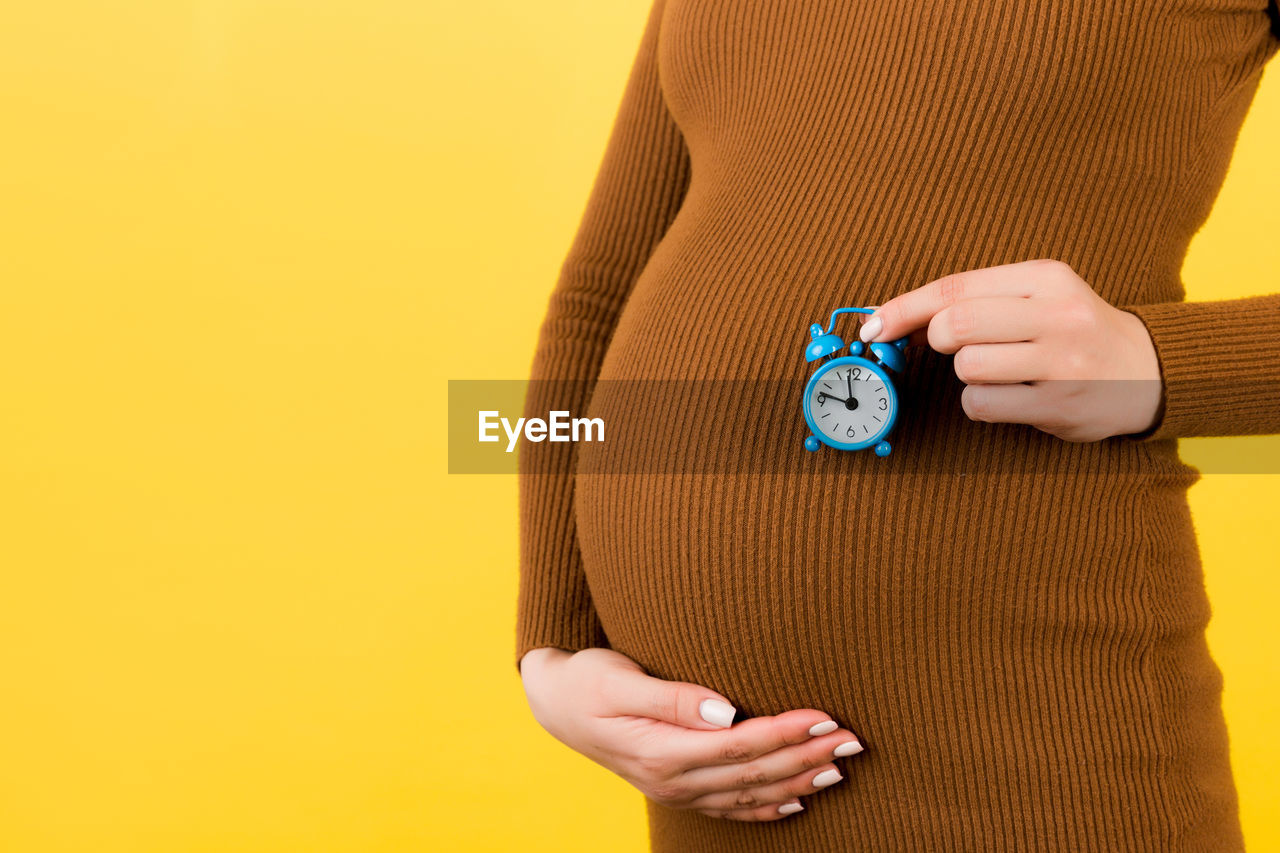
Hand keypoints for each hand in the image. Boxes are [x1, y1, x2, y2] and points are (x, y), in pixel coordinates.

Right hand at [519, 647, 864, 820]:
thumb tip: (726, 711)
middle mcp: (671, 780)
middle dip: (805, 756)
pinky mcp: (675, 788)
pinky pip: (729, 807)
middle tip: (851, 739)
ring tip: (838, 766)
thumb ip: (673, 697)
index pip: (739, 746)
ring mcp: (673, 790)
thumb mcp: (619, 680)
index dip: (785, 732)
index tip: (824, 717)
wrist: (554, 702)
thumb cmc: (587, 681)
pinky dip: (765, 807)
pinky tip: (795, 801)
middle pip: (752, 773)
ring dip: (796, 780)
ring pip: (748, 794)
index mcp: (661, 752)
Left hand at [859, 259, 1162, 440]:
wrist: (1149, 371)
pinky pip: (982, 404)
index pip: (955, 287)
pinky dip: (982, 404)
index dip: (904, 309)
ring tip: (1007, 372)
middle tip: (962, 349)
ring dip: (970, 375)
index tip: (873, 327)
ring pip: (967, 367)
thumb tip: (893, 318)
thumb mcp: (1037, 296)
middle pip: (954, 325)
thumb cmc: (1074, 331)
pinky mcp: (1059, 403)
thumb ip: (975, 299)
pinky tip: (1014, 397)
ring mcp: (1062, 360)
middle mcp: (1058, 313)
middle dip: (940, 341)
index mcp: (1046, 277)